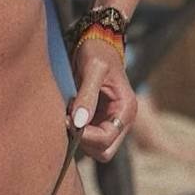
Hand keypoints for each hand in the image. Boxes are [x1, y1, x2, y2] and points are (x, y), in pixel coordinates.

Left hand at [65, 41, 136, 161]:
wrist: (97, 43)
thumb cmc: (97, 52)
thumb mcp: (93, 68)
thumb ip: (87, 95)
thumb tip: (79, 122)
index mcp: (126, 109)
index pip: (106, 140)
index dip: (85, 135)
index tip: (68, 119)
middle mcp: (122, 120)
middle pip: (104, 152)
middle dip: (84, 141)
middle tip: (68, 120)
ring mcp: (111, 121)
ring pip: (96, 149)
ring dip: (79, 137)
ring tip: (69, 112)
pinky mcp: (100, 120)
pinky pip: (88, 138)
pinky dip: (77, 131)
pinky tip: (70, 112)